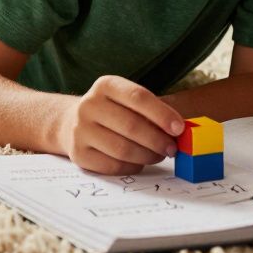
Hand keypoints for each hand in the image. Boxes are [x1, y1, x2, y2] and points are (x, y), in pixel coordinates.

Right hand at [58, 75, 185, 174]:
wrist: (72, 122)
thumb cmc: (113, 111)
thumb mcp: (127, 100)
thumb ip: (152, 111)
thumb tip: (180, 131)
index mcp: (105, 85)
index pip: (138, 97)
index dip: (162, 114)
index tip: (179, 128)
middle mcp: (89, 105)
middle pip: (131, 126)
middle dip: (158, 140)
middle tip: (172, 148)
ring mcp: (80, 130)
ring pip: (123, 149)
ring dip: (147, 156)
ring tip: (159, 155)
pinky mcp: (78, 154)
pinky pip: (113, 166)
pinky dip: (132, 167)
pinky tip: (140, 162)